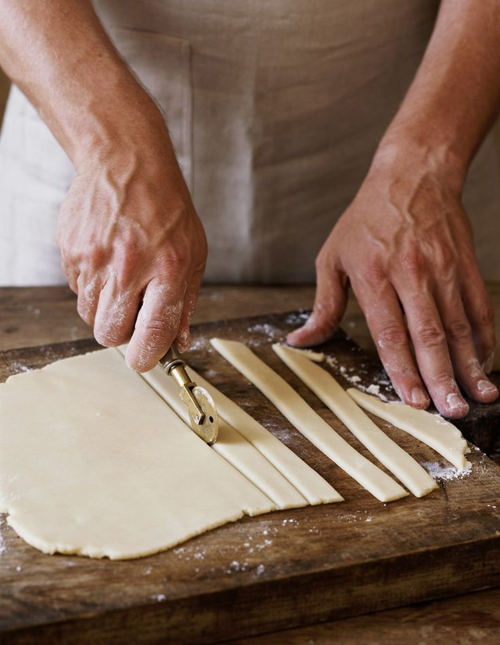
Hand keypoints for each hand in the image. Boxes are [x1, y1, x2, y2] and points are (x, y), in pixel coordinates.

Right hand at [57, 116, 206, 371]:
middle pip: (110, 334)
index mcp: (168, 270)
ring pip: (90, 315)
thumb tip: (178, 342)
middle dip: (121, 332)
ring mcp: (94, 259)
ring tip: (122, 276)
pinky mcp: (71, 251)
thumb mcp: (194, 253)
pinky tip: (107, 258)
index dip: (146, 357)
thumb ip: (186, 302)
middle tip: (133, 311)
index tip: (144, 358)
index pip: (150, 336)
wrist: (126, 161)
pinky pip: (77, 290)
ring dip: (106, 307)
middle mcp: (129, 268)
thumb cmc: (166, 207)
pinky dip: (92, 285)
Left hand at [287, 142, 497, 417]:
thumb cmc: (366, 220)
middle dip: (441, 377)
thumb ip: (323, 305)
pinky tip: (485, 362)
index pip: (390, 332)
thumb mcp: (332, 257)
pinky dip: (483, 337)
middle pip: (428, 334)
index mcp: (373, 275)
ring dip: (469, 364)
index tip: (414, 401)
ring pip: (459, 325)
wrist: (411, 175)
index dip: (402, 369)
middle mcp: (410, 273)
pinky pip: (477, 306)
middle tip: (451, 412)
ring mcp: (442, 268)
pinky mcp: (465, 263)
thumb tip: (300, 340)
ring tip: (478, 397)